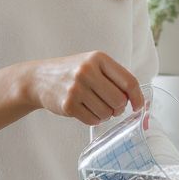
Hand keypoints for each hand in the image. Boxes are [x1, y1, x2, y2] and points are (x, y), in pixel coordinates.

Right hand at [28, 51, 143, 125]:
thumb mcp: (93, 64)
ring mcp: (76, 88)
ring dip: (106, 115)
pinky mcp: (68, 105)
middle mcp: (87, 71)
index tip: (139, 106)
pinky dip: (94, 119)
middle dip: (119, 108)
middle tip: (113, 107)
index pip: (128, 81)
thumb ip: (114, 77)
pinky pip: (93, 120)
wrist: (39, 78)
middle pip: (119, 100)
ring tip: (96, 106)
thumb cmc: (72, 72)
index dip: (137, 97)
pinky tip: (87, 110)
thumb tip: (136, 99)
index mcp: (98, 59)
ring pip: (107, 113)